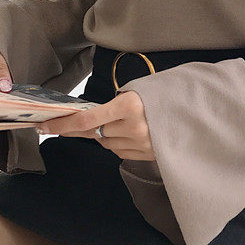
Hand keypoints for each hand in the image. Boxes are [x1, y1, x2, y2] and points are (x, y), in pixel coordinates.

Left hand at [36, 90, 155, 160]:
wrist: (198, 111)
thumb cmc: (167, 94)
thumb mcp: (141, 89)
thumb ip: (116, 103)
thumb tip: (91, 117)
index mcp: (130, 105)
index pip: (87, 119)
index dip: (63, 124)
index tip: (45, 126)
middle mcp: (134, 127)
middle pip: (95, 133)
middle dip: (85, 127)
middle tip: (68, 123)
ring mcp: (142, 144)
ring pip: (106, 143)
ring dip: (105, 134)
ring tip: (123, 122)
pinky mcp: (147, 155)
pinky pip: (120, 151)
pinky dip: (118, 142)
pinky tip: (131, 133)